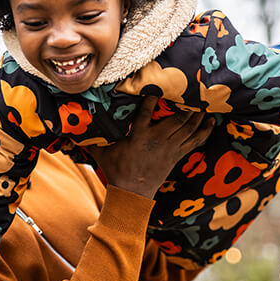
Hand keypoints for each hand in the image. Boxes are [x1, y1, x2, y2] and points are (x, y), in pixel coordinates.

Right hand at [87, 97, 214, 198]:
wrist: (131, 194)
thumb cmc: (115, 169)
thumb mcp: (100, 152)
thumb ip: (89, 136)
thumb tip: (67, 125)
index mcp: (138, 136)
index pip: (146, 113)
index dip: (152, 99)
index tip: (157, 86)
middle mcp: (157, 140)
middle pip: (177, 119)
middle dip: (187, 104)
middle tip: (194, 88)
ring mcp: (169, 148)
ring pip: (188, 128)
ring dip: (198, 114)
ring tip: (206, 100)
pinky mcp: (176, 155)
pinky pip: (194, 141)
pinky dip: (204, 130)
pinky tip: (212, 120)